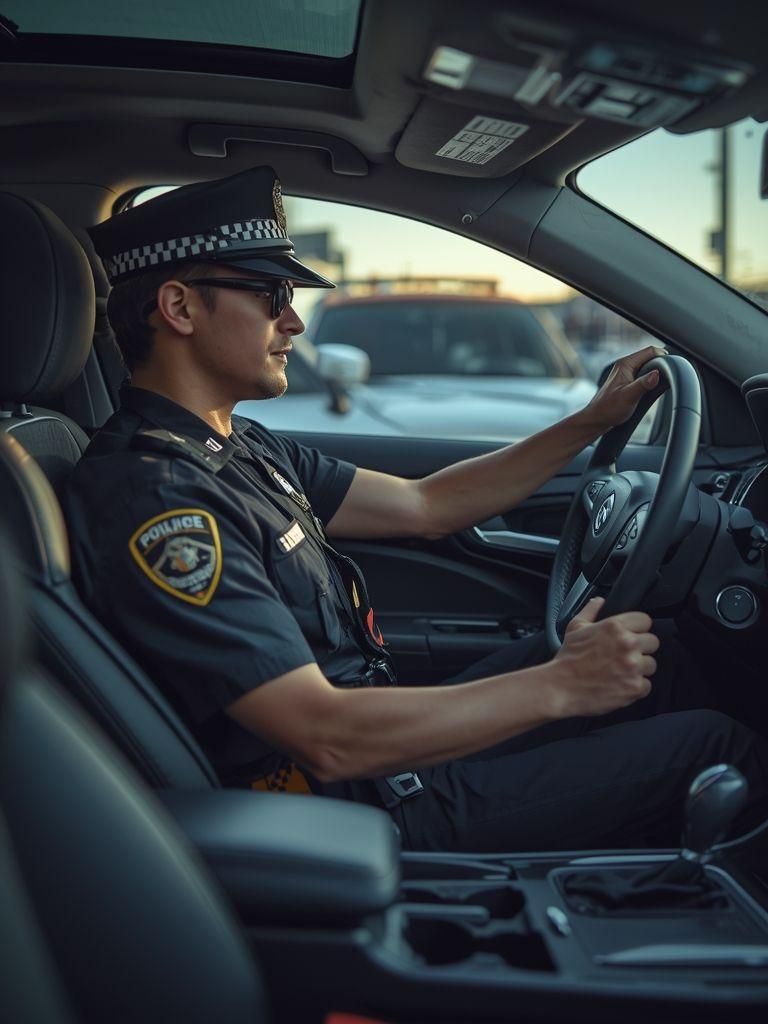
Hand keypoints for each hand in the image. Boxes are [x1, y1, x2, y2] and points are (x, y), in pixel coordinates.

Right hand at [547, 597, 658, 718]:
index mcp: (615, 627)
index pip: (645, 620)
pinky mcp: (635, 687)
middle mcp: (627, 644)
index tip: (632, 635)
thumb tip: (599, 601)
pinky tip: (621, 684)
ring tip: (622, 671)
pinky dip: (636, 687)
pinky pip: (647, 685)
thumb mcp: (575, 628)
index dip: (638, 628)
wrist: (561, 688)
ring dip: (640, 668)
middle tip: (625, 655)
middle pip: (653, 642)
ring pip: (651, 664)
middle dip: (641, 648)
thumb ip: (590, 610)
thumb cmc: (568, 659)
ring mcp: (633, 666)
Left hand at [581, 345, 666, 433]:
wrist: (597, 420)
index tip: (673, 367)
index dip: (664, 357)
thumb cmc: (608, 409)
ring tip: (662, 384)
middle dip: (661, 365)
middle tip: (669, 377)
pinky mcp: (628, 382)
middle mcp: (626, 366)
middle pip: (651, 358)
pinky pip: (644, 375)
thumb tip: (656, 374)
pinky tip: (653, 390)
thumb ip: (643, 385)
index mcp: (625, 364)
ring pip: (648, 367)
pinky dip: (651, 380)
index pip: (651, 351)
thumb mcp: (629, 396)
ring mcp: (627, 374)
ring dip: (657, 373)